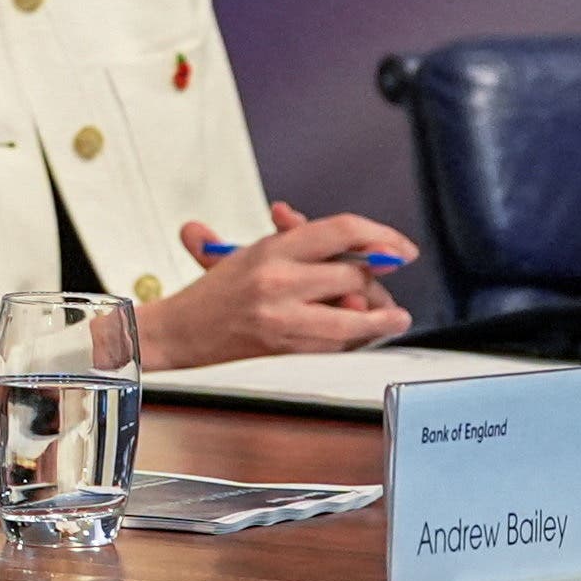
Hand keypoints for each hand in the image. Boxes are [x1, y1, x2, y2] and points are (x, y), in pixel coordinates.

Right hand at [153, 205, 417, 364]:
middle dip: (375, 282)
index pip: (341, 230)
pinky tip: (370, 332)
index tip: (401, 250)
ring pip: (353, 315)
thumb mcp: (252, 252)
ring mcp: (283, 318)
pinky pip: (336, 343)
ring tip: (396, 317)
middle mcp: (279, 281)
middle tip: (384, 284)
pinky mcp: (285, 350)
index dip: (381, 236)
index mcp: (272, 249)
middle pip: (354, 275)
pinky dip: (356, 338)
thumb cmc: (216, 293)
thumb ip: (298, 240)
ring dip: (380, 317)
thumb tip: (355, 240)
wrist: (179, 332)